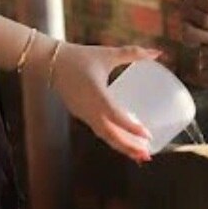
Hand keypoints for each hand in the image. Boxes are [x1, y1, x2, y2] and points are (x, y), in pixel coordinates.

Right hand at [49, 40, 157, 161]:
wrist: (50, 62)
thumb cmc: (80, 56)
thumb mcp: (107, 54)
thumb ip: (133, 53)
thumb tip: (158, 53)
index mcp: (95, 94)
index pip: (114, 115)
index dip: (131, 127)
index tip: (148, 136)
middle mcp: (88, 109)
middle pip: (110, 134)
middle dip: (128, 147)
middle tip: (148, 155)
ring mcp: (83, 114)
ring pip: (104, 135)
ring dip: (121, 146)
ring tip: (140, 155)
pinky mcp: (81, 114)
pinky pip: (98, 130)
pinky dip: (112, 138)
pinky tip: (124, 141)